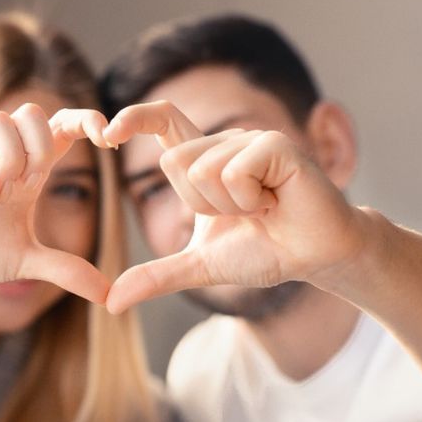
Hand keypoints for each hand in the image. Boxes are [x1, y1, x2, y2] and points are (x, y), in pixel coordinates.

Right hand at [0, 104, 111, 319]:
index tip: (110, 141)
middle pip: (31, 113)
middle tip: (35, 181)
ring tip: (7, 195)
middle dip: (42, 142)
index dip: (86, 122)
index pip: (59, 129)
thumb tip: (109, 293)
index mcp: (25, 174)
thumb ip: (66, 270)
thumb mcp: (27, 264)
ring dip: (13, 157)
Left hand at [102, 101, 368, 312]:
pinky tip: (275, 202)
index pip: (162, 120)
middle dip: (201, 205)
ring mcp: (250, 139)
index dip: (133, 118)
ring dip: (230, 206)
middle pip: (174, 162)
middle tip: (242, 214)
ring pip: (202, 171)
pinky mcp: (274, 144)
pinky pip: (233, 172)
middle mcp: (224, 141)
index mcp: (204, 159)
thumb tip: (111, 303)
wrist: (315, 256)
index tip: (106, 134)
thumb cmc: (265, 251)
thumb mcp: (201, 265)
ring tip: (262, 209)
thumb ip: (157, 276)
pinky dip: (250, 200)